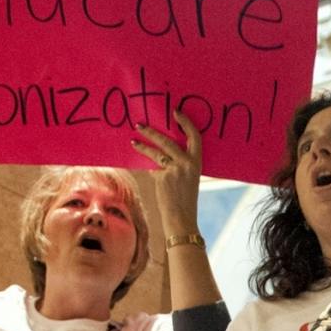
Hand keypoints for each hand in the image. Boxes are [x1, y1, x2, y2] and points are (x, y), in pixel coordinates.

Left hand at [133, 112, 203, 232]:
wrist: (182, 217)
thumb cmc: (184, 199)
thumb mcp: (188, 178)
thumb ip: (179, 164)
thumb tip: (161, 152)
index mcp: (197, 162)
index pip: (194, 136)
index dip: (185, 122)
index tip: (175, 112)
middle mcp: (187, 164)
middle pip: (167, 141)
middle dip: (152, 131)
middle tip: (141, 125)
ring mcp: (175, 170)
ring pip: (156, 152)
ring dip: (142, 146)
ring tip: (133, 142)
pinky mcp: (163, 177)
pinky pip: (153, 167)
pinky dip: (149, 168)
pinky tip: (146, 169)